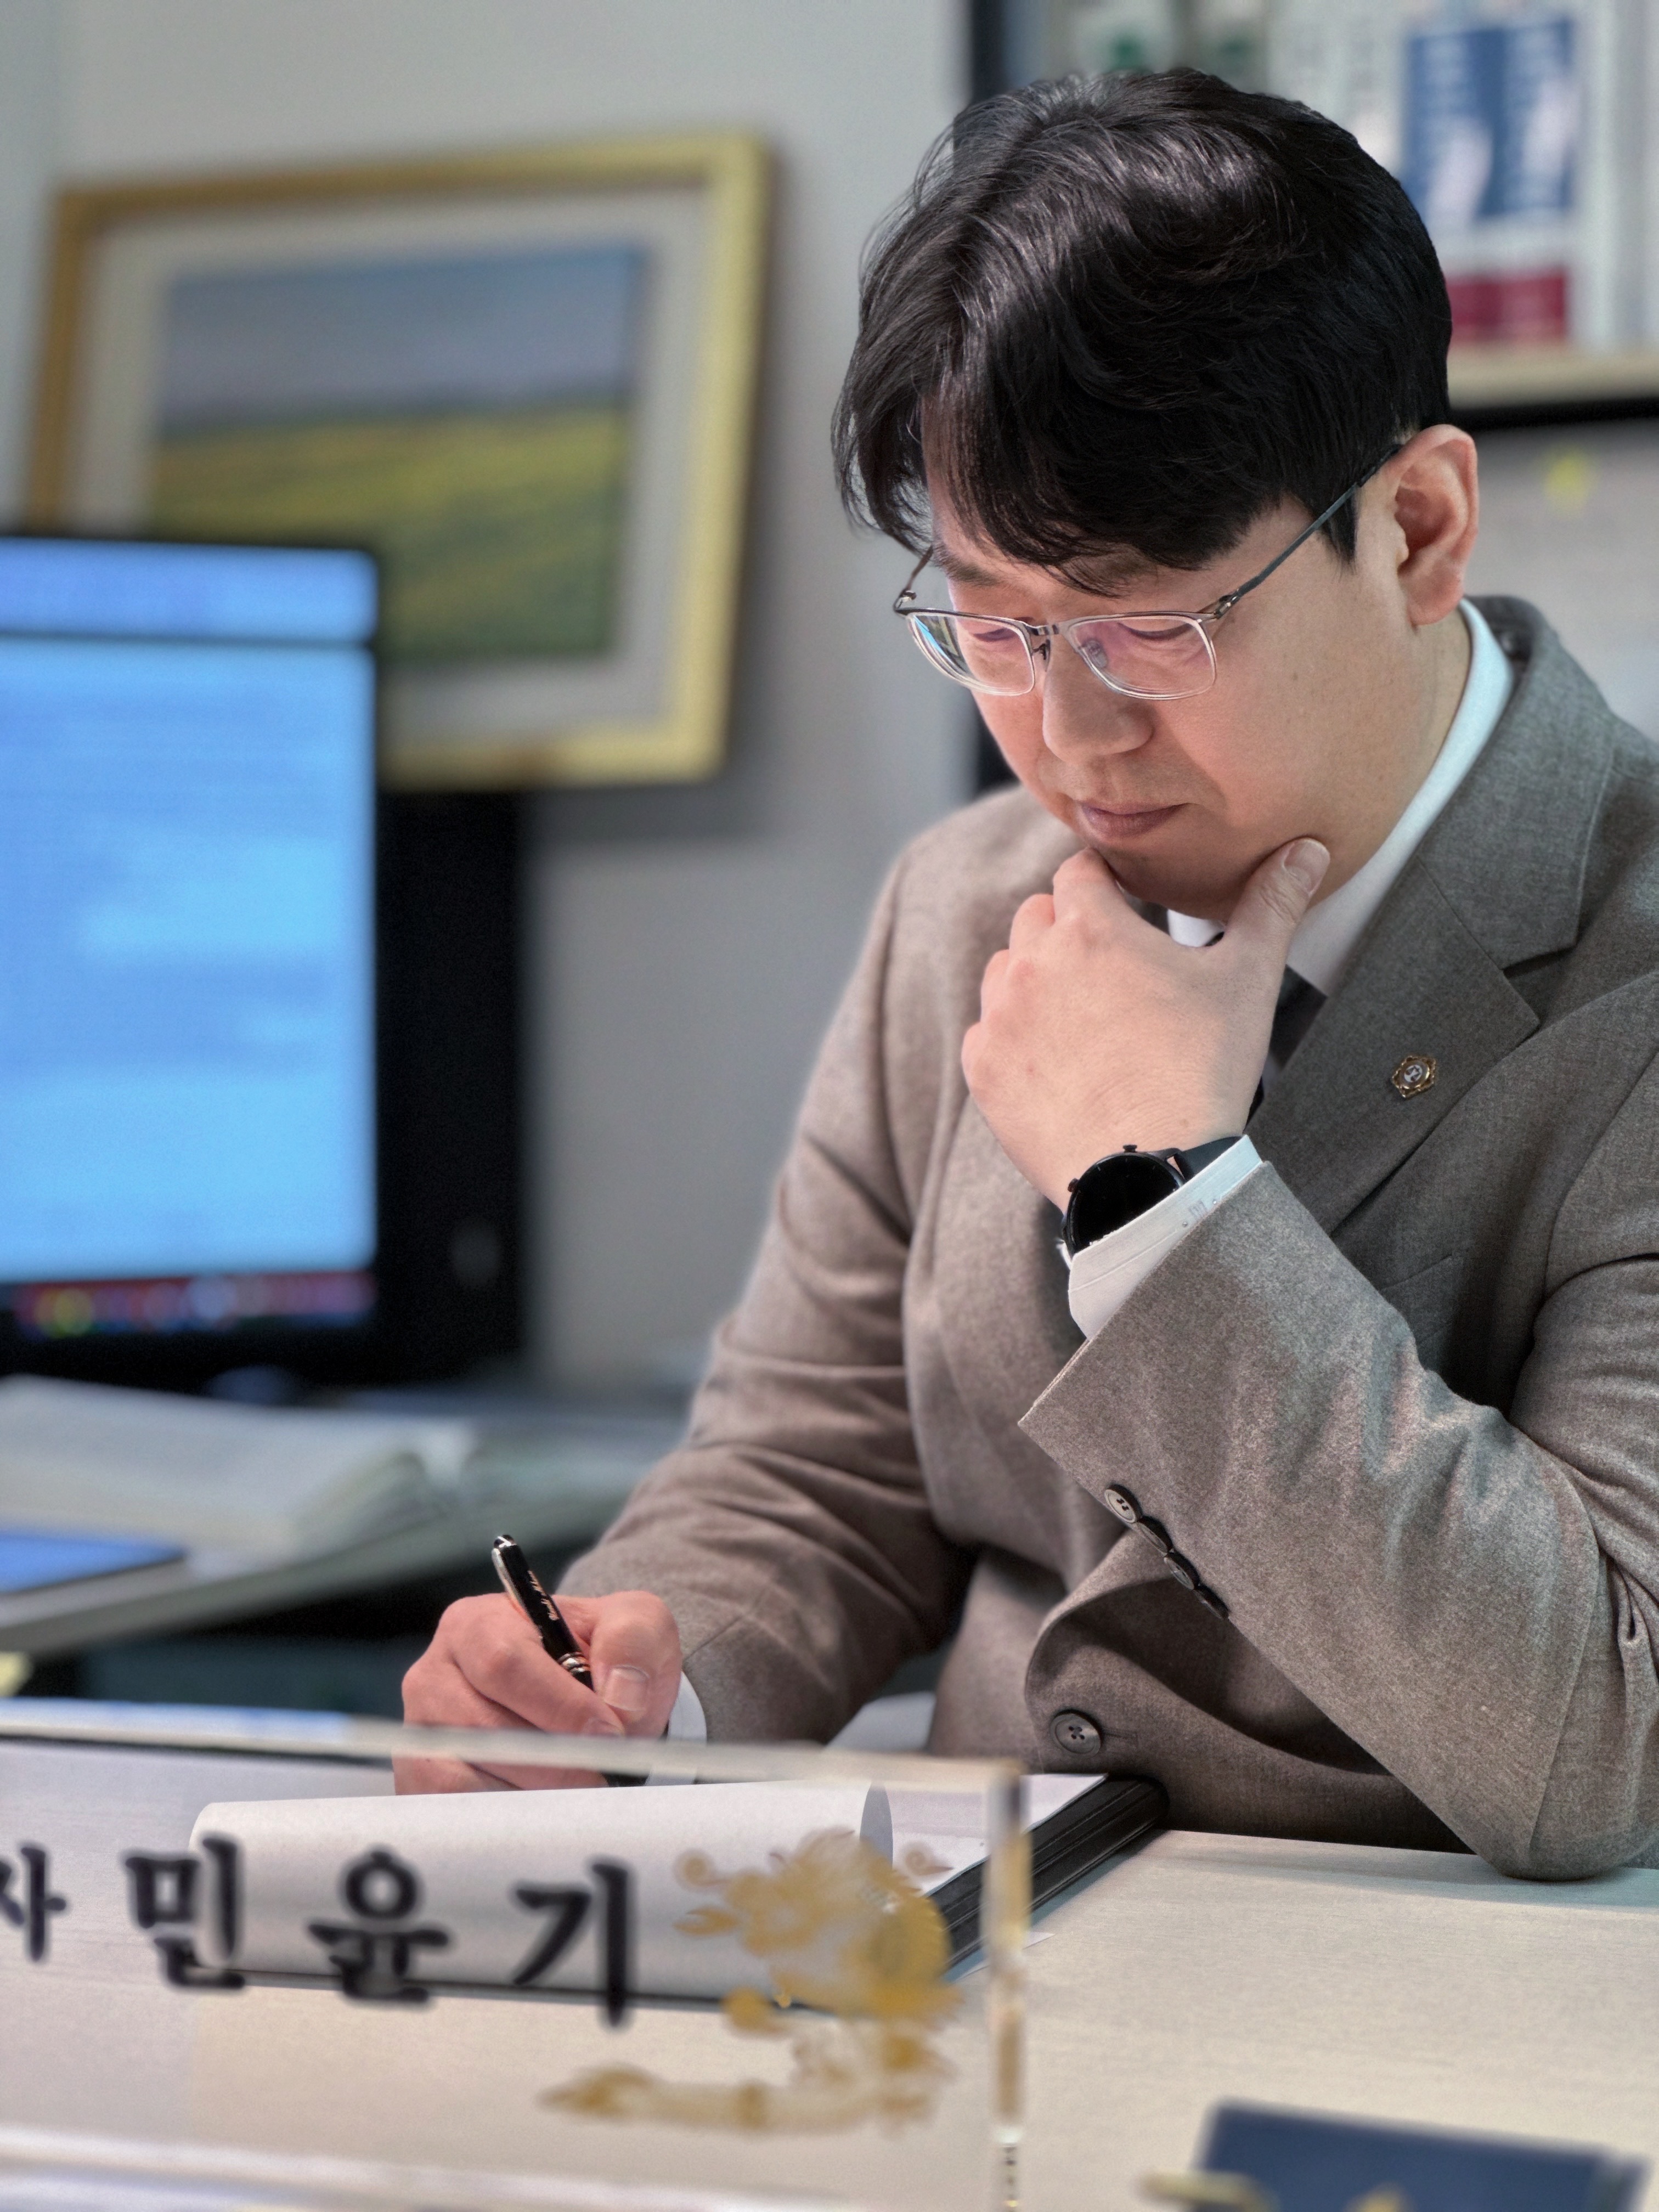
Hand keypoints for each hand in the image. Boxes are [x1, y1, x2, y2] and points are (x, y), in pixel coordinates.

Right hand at [395, 1588, 681, 1793]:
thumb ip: (632, 1640)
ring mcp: (423, 1735)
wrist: (586, 1702)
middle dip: (554, 1761)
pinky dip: (509, 1821)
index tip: (609, 1734)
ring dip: (535, 1795)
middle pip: (483, 1728)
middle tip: (603, 1777)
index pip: (505, 1664)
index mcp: (478, 1624)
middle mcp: (435, 1675)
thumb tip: (619, 1696)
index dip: (560, 1706)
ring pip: (469, 1778)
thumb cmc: (602, 1658)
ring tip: (580, 1792)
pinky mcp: (423, 1784)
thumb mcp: (633, 1624)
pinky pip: (459, 1813)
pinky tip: (548, 1812)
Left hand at [963, 838, 1329, 1207]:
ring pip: (1004, 971)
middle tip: (1109, 970)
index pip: (1079, 871)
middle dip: (1067, 930)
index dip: (1102, 883)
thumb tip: (1307, 849)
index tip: (1122, 904)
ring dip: (1034, 981)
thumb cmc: (1202, 1073)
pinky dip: (1012, 1040)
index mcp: (1090, 928)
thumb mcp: (1247, 981)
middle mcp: (1032, 963)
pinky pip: (985, 1033)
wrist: (1153, 1174)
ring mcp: (1000, 1018)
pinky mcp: (983, 1071)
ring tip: (1082, 1019)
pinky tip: (1055, 1064)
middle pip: (1036, 916)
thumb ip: (1270, 906)